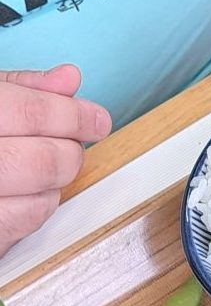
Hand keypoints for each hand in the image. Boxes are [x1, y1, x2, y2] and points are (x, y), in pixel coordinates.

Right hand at [0, 65, 111, 255]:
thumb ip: (19, 88)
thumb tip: (69, 78)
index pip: (30, 112)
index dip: (74, 115)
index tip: (97, 119)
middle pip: (43, 160)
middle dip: (69, 153)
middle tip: (69, 146)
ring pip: (40, 200)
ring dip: (54, 184)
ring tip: (39, 167)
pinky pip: (22, 226)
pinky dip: (36, 208)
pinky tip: (22, 192)